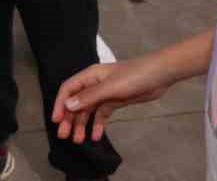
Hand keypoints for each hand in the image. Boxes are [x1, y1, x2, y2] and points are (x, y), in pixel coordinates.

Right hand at [52, 57, 175, 142]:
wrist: (159, 75)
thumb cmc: (134, 76)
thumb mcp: (110, 87)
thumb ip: (89, 97)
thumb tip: (67, 106)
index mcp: (90, 76)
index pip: (69, 89)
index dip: (60, 104)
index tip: (56, 121)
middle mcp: (94, 84)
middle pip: (77, 102)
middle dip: (69, 118)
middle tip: (64, 135)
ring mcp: (105, 93)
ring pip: (88, 110)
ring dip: (82, 124)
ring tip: (79, 140)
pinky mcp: (115, 101)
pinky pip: (102, 114)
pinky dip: (98, 124)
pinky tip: (97, 135)